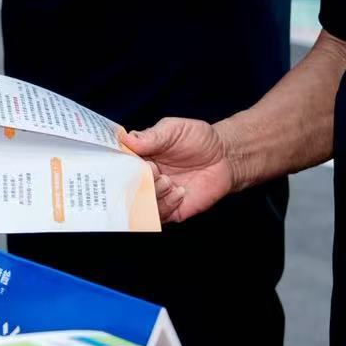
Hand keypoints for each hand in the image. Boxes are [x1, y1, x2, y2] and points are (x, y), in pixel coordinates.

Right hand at [121, 118, 235, 223]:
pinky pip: (159, 216)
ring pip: (141, 204)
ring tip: (167, 181)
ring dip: (152, 193)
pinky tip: (179, 192)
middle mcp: (146, 178)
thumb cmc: (199, 139)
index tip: (129, 158)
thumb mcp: (173, 129)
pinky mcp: (172, 209)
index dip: (120, 163)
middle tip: (152, 169)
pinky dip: (166, 205)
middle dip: (136, 180)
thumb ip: (151, 135)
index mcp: (140, 157)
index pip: (120, 164)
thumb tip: (125, 137)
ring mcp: (158, 194)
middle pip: (127, 186)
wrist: (225, 157)